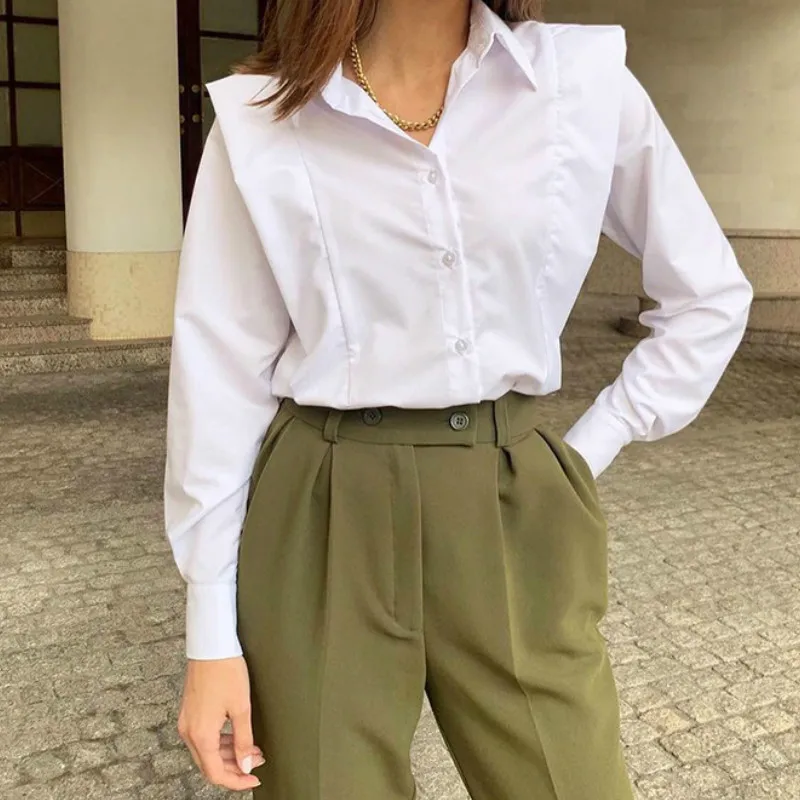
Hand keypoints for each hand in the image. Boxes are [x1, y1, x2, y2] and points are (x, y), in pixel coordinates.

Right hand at [178, 656, 264, 791]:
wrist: (210, 645)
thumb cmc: (225, 671)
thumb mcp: (241, 707)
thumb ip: (244, 740)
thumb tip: (245, 765)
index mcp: (201, 735)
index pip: (216, 773)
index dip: (236, 781)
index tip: (253, 779)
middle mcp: (189, 732)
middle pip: (209, 765)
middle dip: (234, 768)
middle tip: (256, 763)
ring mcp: (187, 722)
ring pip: (206, 752)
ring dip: (228, 754)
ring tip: (252, 749)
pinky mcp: (189, 712)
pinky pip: (203, 738)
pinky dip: (220, 742)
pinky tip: (237, 736)